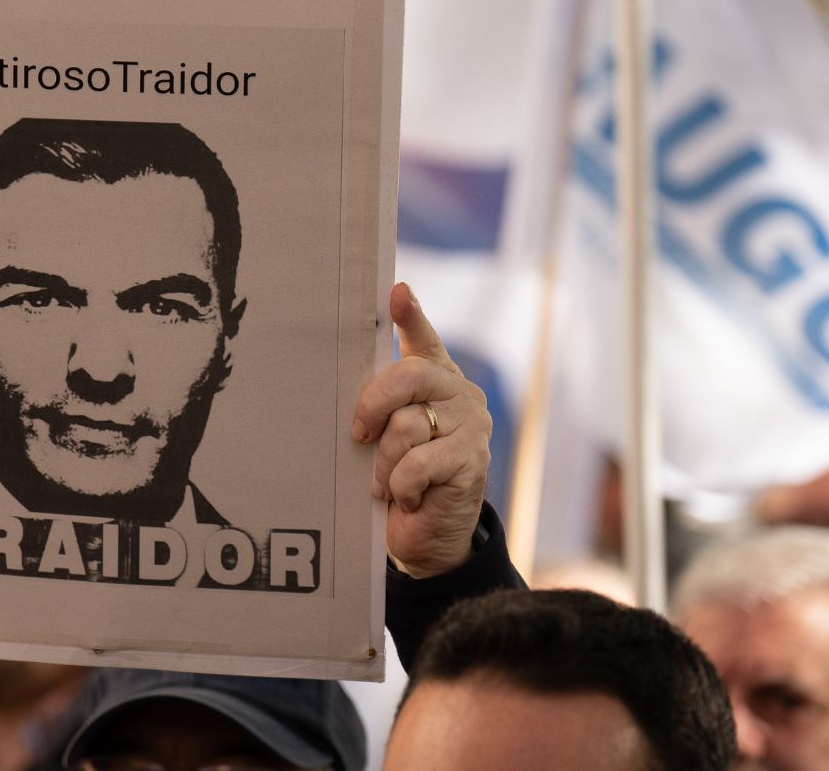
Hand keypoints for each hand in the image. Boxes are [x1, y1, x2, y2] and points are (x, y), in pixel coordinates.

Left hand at [351, 282, 491, 577]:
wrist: (427, 536)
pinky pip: (419, 463)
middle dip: (374, 404)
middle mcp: (458, 393)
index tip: (397, 292)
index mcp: (434, 379)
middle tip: (358, 433)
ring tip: (384, 482)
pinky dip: (401, 484)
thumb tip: (356, 401)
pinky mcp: (473, 460)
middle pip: (411, 376)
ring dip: (384, 461)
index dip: (411, 315)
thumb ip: (381, 407)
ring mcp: (471, 426)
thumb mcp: (385, 436)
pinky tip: (407, 497)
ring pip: (408, 425)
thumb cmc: (398, 478)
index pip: (424, 339)